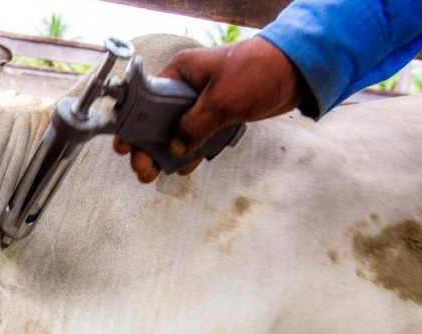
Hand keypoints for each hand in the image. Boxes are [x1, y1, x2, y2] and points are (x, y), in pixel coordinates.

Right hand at [113, 36, 304, 182]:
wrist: (297, 71)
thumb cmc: (259, 71)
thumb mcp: (223, 100)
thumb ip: (196, 126)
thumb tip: (175, 149)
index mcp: (180, 73)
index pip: (145, 98)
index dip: (132, 123)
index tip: (124, 145)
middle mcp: (185, 88)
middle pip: (156, 120)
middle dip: (146, 145)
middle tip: (141, 168)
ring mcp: (200, 103)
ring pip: (174, 132)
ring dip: (165, 153)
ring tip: (153, 174)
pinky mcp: (216, 116)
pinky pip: (195, 137)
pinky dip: (189, 152)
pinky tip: (182, 167)